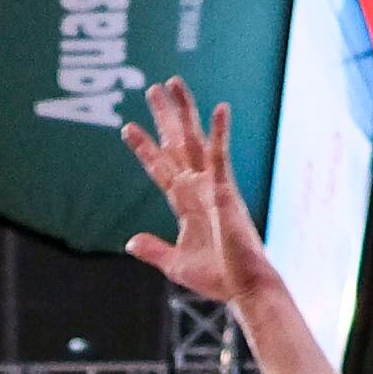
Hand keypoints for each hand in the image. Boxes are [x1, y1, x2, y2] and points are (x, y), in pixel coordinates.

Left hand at [121, 76, 273, 307]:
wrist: (245, 289)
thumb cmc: (218, 279)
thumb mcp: (176, 265)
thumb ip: (154, 250)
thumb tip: (130, 242)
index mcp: (186, 204)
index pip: (161, 169)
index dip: (144, 148)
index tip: (127, 128)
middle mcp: (198, 189)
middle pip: (177, 145)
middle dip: (164, 117)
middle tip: (152, 89)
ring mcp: (212, 187)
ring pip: (194, 141)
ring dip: (184, 112)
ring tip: (173, 83)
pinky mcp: (226, 191)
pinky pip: (221, 156)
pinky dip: (220, 133)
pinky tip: (220, 108)